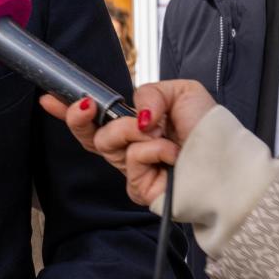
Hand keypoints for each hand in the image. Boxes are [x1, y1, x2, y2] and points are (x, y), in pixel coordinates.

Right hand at [40, 80, 218, 206]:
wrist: (229, 162)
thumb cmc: (210, 130)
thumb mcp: (181, 92)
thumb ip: (148, 94)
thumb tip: (134, 115)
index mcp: (137, 125)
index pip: (96, 119)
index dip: (71, 110)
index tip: (49, 98)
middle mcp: (130, 148)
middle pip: (88, 135)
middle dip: (81, 118)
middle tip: (87, 107)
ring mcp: (133, 169)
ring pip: (107, 143)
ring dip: (130, 131)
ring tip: (158, 132)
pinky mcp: (139, 187)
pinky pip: (131, 160)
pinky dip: (153, 149)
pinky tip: (171, 153)